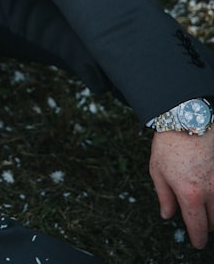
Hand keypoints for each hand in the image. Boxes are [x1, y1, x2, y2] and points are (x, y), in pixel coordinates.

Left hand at [150, 130, 213, 247]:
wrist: (188, 121)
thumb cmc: (169, 145)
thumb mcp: (157, 171)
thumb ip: (164, 196)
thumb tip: (167, 215)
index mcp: (190, 194)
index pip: (198, 225)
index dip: (197, 238)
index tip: (196, 243)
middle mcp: (211, 191)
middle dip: (206, 226)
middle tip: (199, 224)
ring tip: (205, 210)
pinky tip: (210, 194)